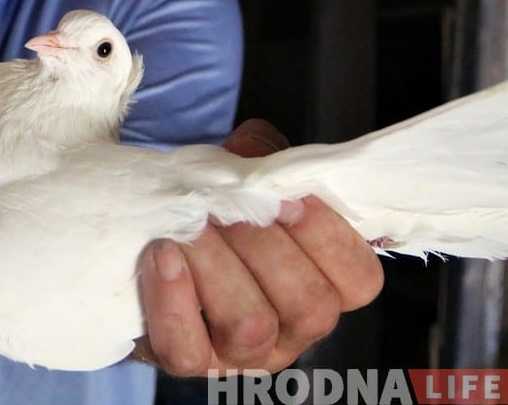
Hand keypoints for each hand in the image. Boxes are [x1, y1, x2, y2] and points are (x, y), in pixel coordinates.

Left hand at [133, 119, 383, 374]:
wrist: (150, 240)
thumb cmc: (213, 212)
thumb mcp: (244, 175)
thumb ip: (261, 156)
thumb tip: (255, 148)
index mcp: (325, 283)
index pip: (359, 279)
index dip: (326, 235)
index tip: (283, 198)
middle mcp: (294, 327)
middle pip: (308, 304)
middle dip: (262, 245)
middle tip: (222, 208)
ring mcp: (244, 353)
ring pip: (251, 325)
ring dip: (215, 266)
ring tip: (185, 229)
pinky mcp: (190, 362)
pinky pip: (188, 349)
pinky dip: (173, 301)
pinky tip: (161, 256)